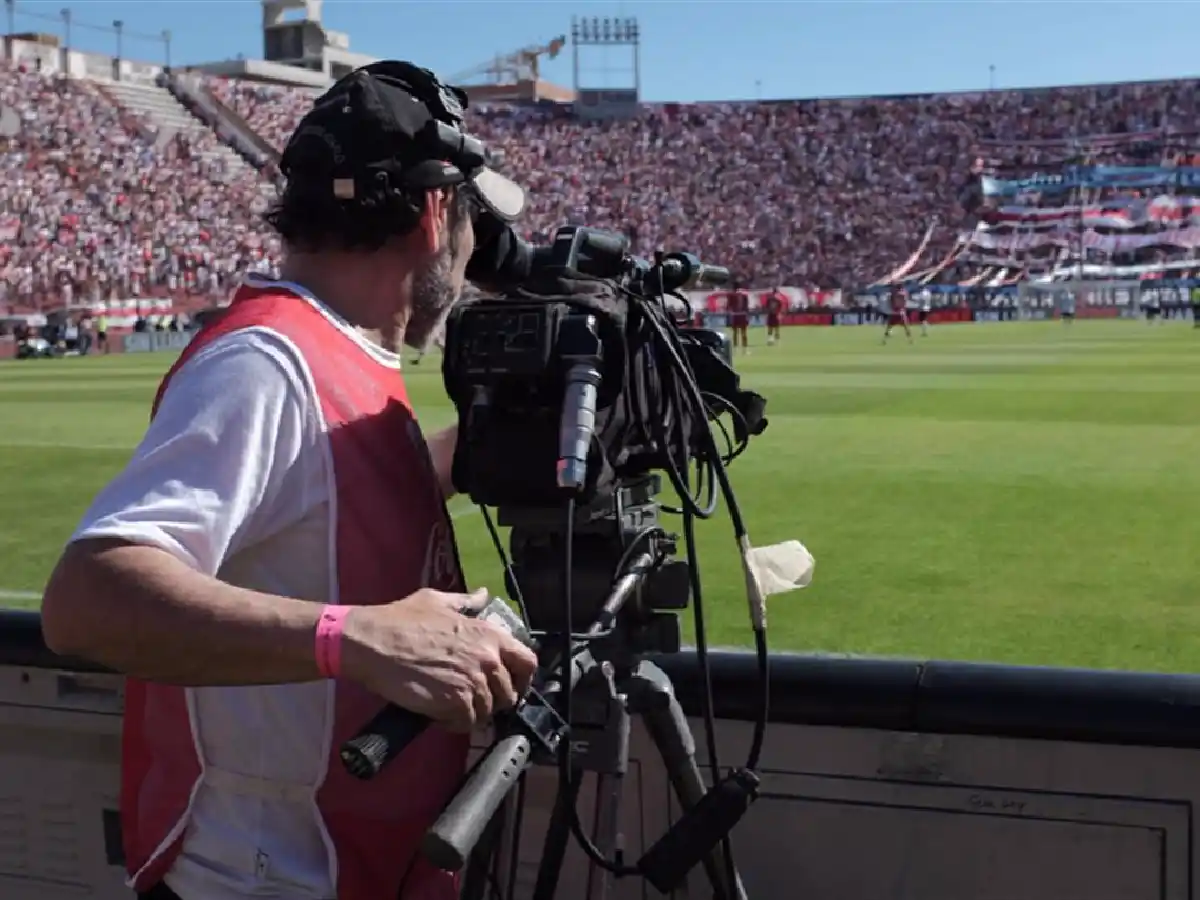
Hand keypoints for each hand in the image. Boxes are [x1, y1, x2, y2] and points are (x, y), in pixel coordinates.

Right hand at [342, 588, 537, 732]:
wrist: (372, 642)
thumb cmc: (400, 620)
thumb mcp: (437, 600)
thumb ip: (466, 602)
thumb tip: (483, 595)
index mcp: (488, 634)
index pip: (527, 662)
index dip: (522, 677)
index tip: (510, 684)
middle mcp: (487, 658)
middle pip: (509, 693)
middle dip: (494, 699)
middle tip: (474, 700)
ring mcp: (473, 682)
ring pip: (488, 711)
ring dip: (473, 713)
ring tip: (453, 707)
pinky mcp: (456, 703)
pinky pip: (468, 722)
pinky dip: (456, 723)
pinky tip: (441, 715)